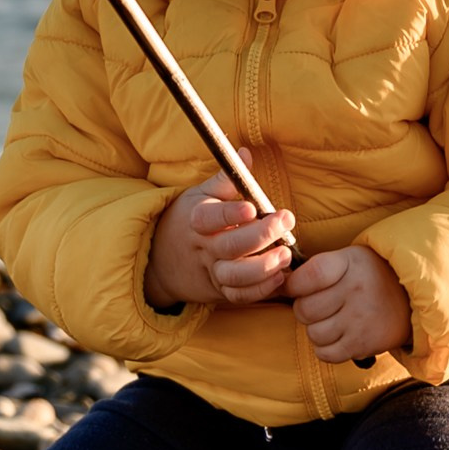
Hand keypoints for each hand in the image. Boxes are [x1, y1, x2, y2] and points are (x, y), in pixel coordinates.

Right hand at [144, 150, 296, 307]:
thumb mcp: (201, 195)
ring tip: (286, 254)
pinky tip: (280, 276)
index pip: (211, 218)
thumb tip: (245, 153)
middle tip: (286, 221)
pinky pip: (240, 296)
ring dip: (264, 268)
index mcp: (196, 219)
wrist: (162, 258)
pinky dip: (261, 291)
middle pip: (230, 247)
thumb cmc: (190, 219)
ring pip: (235, 276)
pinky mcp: (220, 291)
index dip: (231, 214)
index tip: (253, 208)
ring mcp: (212, 271)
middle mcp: (204, 248)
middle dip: (261, 235)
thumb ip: (226, 178)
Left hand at [286, 247, 410, 363]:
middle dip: (305, 309)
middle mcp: (355, 291)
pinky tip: (337, 336)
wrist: (412, 298)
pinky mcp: (363, 344)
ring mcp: (360, 320)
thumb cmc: (371, 276)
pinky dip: (326, 348)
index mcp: (349, 264)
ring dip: (317, 329)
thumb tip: (279, 283)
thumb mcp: (349, 258)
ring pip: (314, 333)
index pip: (307, 277)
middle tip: (321, 305)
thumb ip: (316, 268)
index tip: (297, 287)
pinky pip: (326, 354)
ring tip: (332, 320)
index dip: (294, 285)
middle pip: (304, 310)